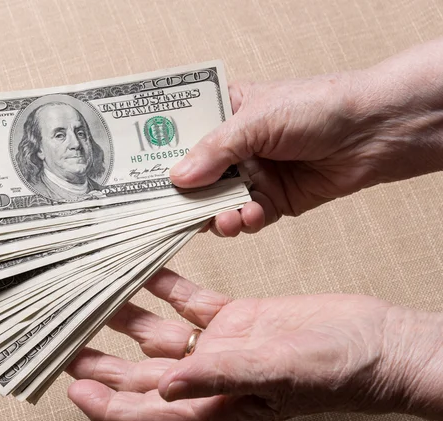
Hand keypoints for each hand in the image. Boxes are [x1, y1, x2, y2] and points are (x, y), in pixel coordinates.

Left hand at [67, 269, 442, 420]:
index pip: (149, 413)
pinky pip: (191, 302)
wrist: (370, 342)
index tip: (75, 390)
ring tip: (95, 302)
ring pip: (162, 334)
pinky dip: (167, 287)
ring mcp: (222, 345)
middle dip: (104, 363)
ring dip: (129, 320)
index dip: (109, 407)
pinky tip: (146, 273)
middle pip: (143, 374)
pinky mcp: (236, 318)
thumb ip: (219, 377)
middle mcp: (211, 377)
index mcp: (216, 404)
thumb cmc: (335, 372)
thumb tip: (167, 386)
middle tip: (68, 346)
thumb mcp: (275, 374)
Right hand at [173, 38, 442, 235]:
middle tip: (172, 211)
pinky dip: (244, 222)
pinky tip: (249, 217)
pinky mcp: (272, 201)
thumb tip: (177, 179)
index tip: (139, 177)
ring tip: (221, 218)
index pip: (182, 137)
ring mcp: (253, 175)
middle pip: (195, 177)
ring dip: (216, 215)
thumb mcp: (257, 120)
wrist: (373, 132)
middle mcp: (235, 148)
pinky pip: (246, 218)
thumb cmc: (317, 107)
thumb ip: (215, 151)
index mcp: (225, 114)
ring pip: (218, 204)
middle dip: (186, 196)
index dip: (161, 156)